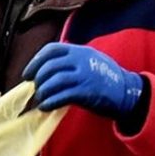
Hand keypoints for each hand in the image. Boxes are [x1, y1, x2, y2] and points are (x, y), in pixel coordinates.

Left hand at [22, 43, 142, 118]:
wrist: (127, 92)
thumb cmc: (103, 78)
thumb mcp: (89, 61)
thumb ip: (68, 61)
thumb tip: (40, 70)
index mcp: (80, 50)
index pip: (51, 50)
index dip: (35, 62)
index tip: (27, 74)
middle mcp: (82, 60)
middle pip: (49, 67)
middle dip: (38, 80)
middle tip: (36, 89)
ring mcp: (85, 76)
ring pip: (53, 82)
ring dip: (42, 92)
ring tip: (41, 99)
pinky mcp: (86, 92)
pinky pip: (61, 96)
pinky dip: (49, 102)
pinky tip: (45, 106)